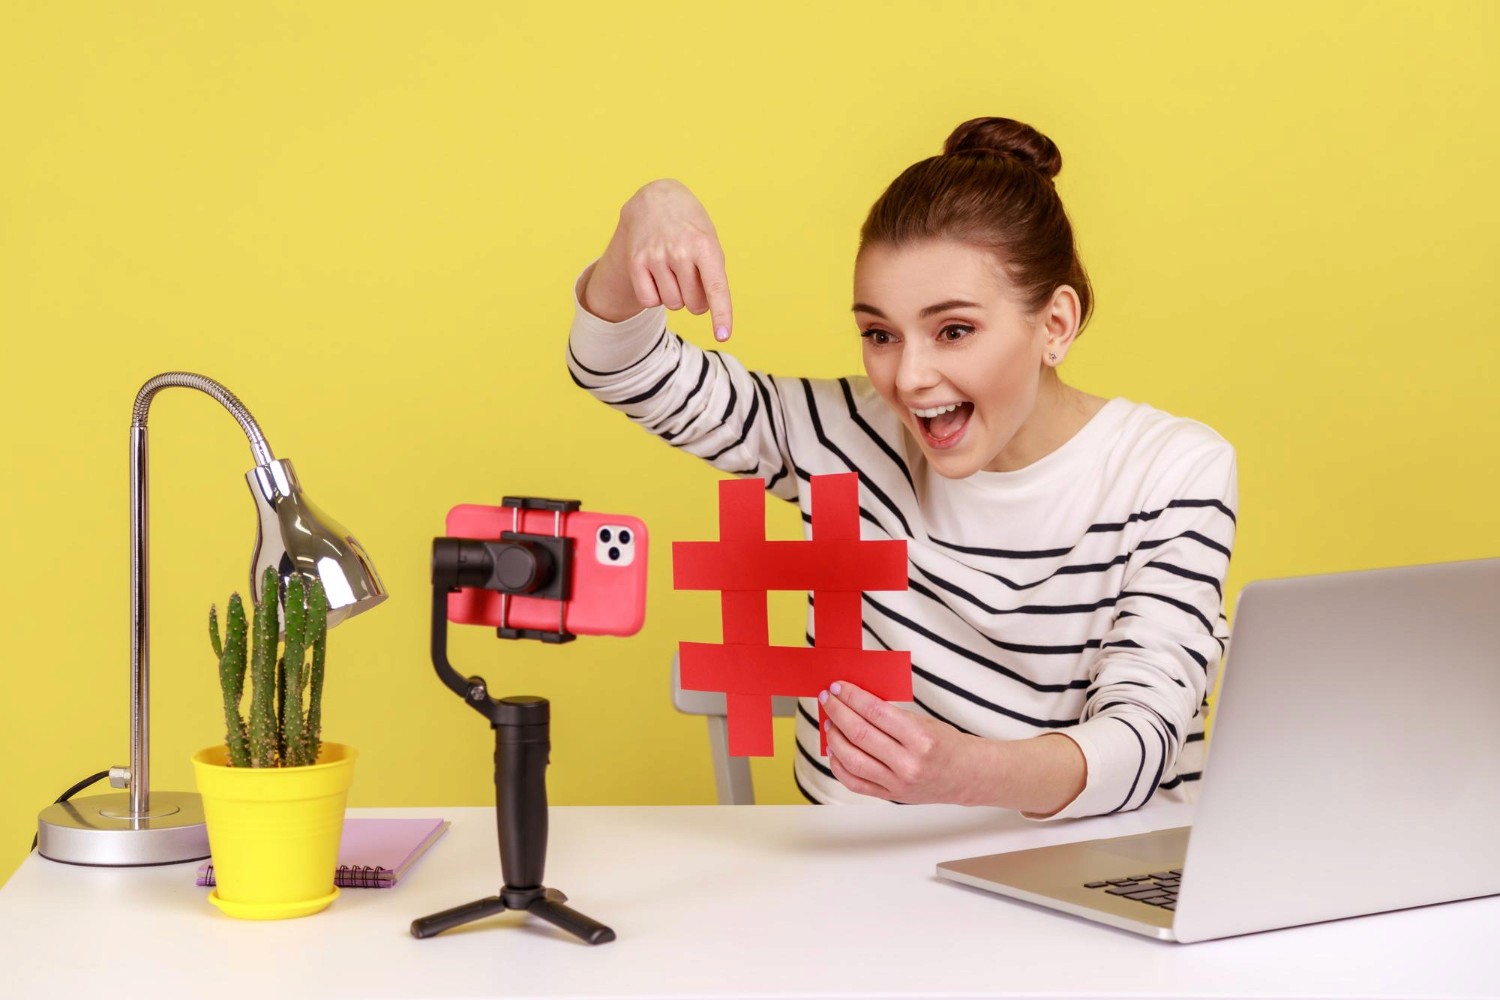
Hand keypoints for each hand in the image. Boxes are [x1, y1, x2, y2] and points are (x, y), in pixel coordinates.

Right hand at [583, 178, 734, 339]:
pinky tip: (657, 276)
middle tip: (692, 277)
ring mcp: (656, 257)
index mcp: (705, 246)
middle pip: (694, 305)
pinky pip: (649, 301)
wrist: (656, 199)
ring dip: (676, 296)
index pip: (716, 288)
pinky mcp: (635, 262)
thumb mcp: (710, 245)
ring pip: (673, 304)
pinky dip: (655, 296)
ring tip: (674, 270)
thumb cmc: (691, 230)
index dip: (721, 314)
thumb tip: (705, 311)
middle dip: (697, 300)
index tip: (723, 336)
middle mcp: (680, 252)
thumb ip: (712, 278)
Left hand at [819, 681, 992, 804]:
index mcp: (921, 738)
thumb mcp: (924, 722)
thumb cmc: (948, 744)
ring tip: (830, 723)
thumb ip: (891, 716)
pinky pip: (855, 783)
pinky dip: (839, 766)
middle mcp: (908, 763)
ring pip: (852, 759)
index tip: (838, 687)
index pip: (875, 712)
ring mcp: (898, 783)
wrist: (968, 775)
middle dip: (838, 712)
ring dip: (834, 738)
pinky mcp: (891, 796)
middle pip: (859, 734)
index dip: (852, 697)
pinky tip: (834, 751)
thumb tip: (856, 702)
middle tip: (828, 699)